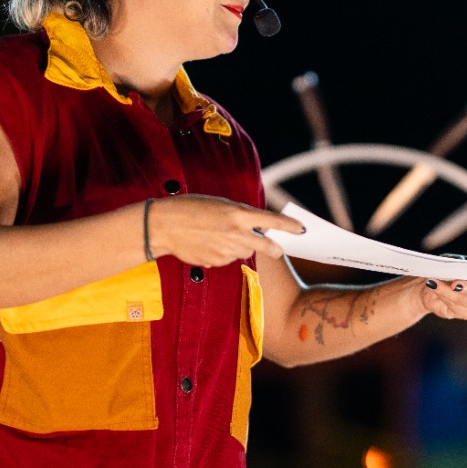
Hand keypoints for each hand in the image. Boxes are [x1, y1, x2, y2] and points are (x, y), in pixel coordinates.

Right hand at [146, 194, 303, 267]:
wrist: (164, 225)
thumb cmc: (191, 208)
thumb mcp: (220, 205)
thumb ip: (240, 216)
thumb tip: (256, 227)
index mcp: (237, 214)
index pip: (271, 221)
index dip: (289, 226)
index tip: (302, 230)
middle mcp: (235, 233)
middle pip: (266, 246)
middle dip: (275, 249)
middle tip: (279, 249)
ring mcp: (226, 250)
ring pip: (245, 252)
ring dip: (241, 247)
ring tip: (221, 235)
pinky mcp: (216, 262)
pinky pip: (228, 259)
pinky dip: (224, 253)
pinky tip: (210, 243)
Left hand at [419, 265, 466, 319]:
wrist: (435, 285)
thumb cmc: (450, 270)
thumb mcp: (453, 262)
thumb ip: (458, 263)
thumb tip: (456, 265)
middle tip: (455, 284)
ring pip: (466, 301)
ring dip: (448, 291)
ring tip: (434, 282)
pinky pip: (455, 307)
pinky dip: (442, 295)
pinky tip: (434, 287)